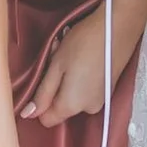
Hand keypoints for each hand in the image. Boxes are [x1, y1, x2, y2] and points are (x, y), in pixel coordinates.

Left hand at [23, 3, 142, 127]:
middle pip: (61, 106)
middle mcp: (88, 109)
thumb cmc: (85, 43)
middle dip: (55, 85)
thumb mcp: (57, 65)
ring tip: (69, 52)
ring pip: (72, 95)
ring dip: (67, 77)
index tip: (42, 79)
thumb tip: (29, 114)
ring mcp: (100, 100)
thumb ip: (43, 93)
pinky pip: (85, 89)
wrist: (118, 27)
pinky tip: (82, 56)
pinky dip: (80, 76)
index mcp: (72, 106)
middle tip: (56, 58)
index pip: (47, 120)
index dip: (40, 102)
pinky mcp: (107, 89)